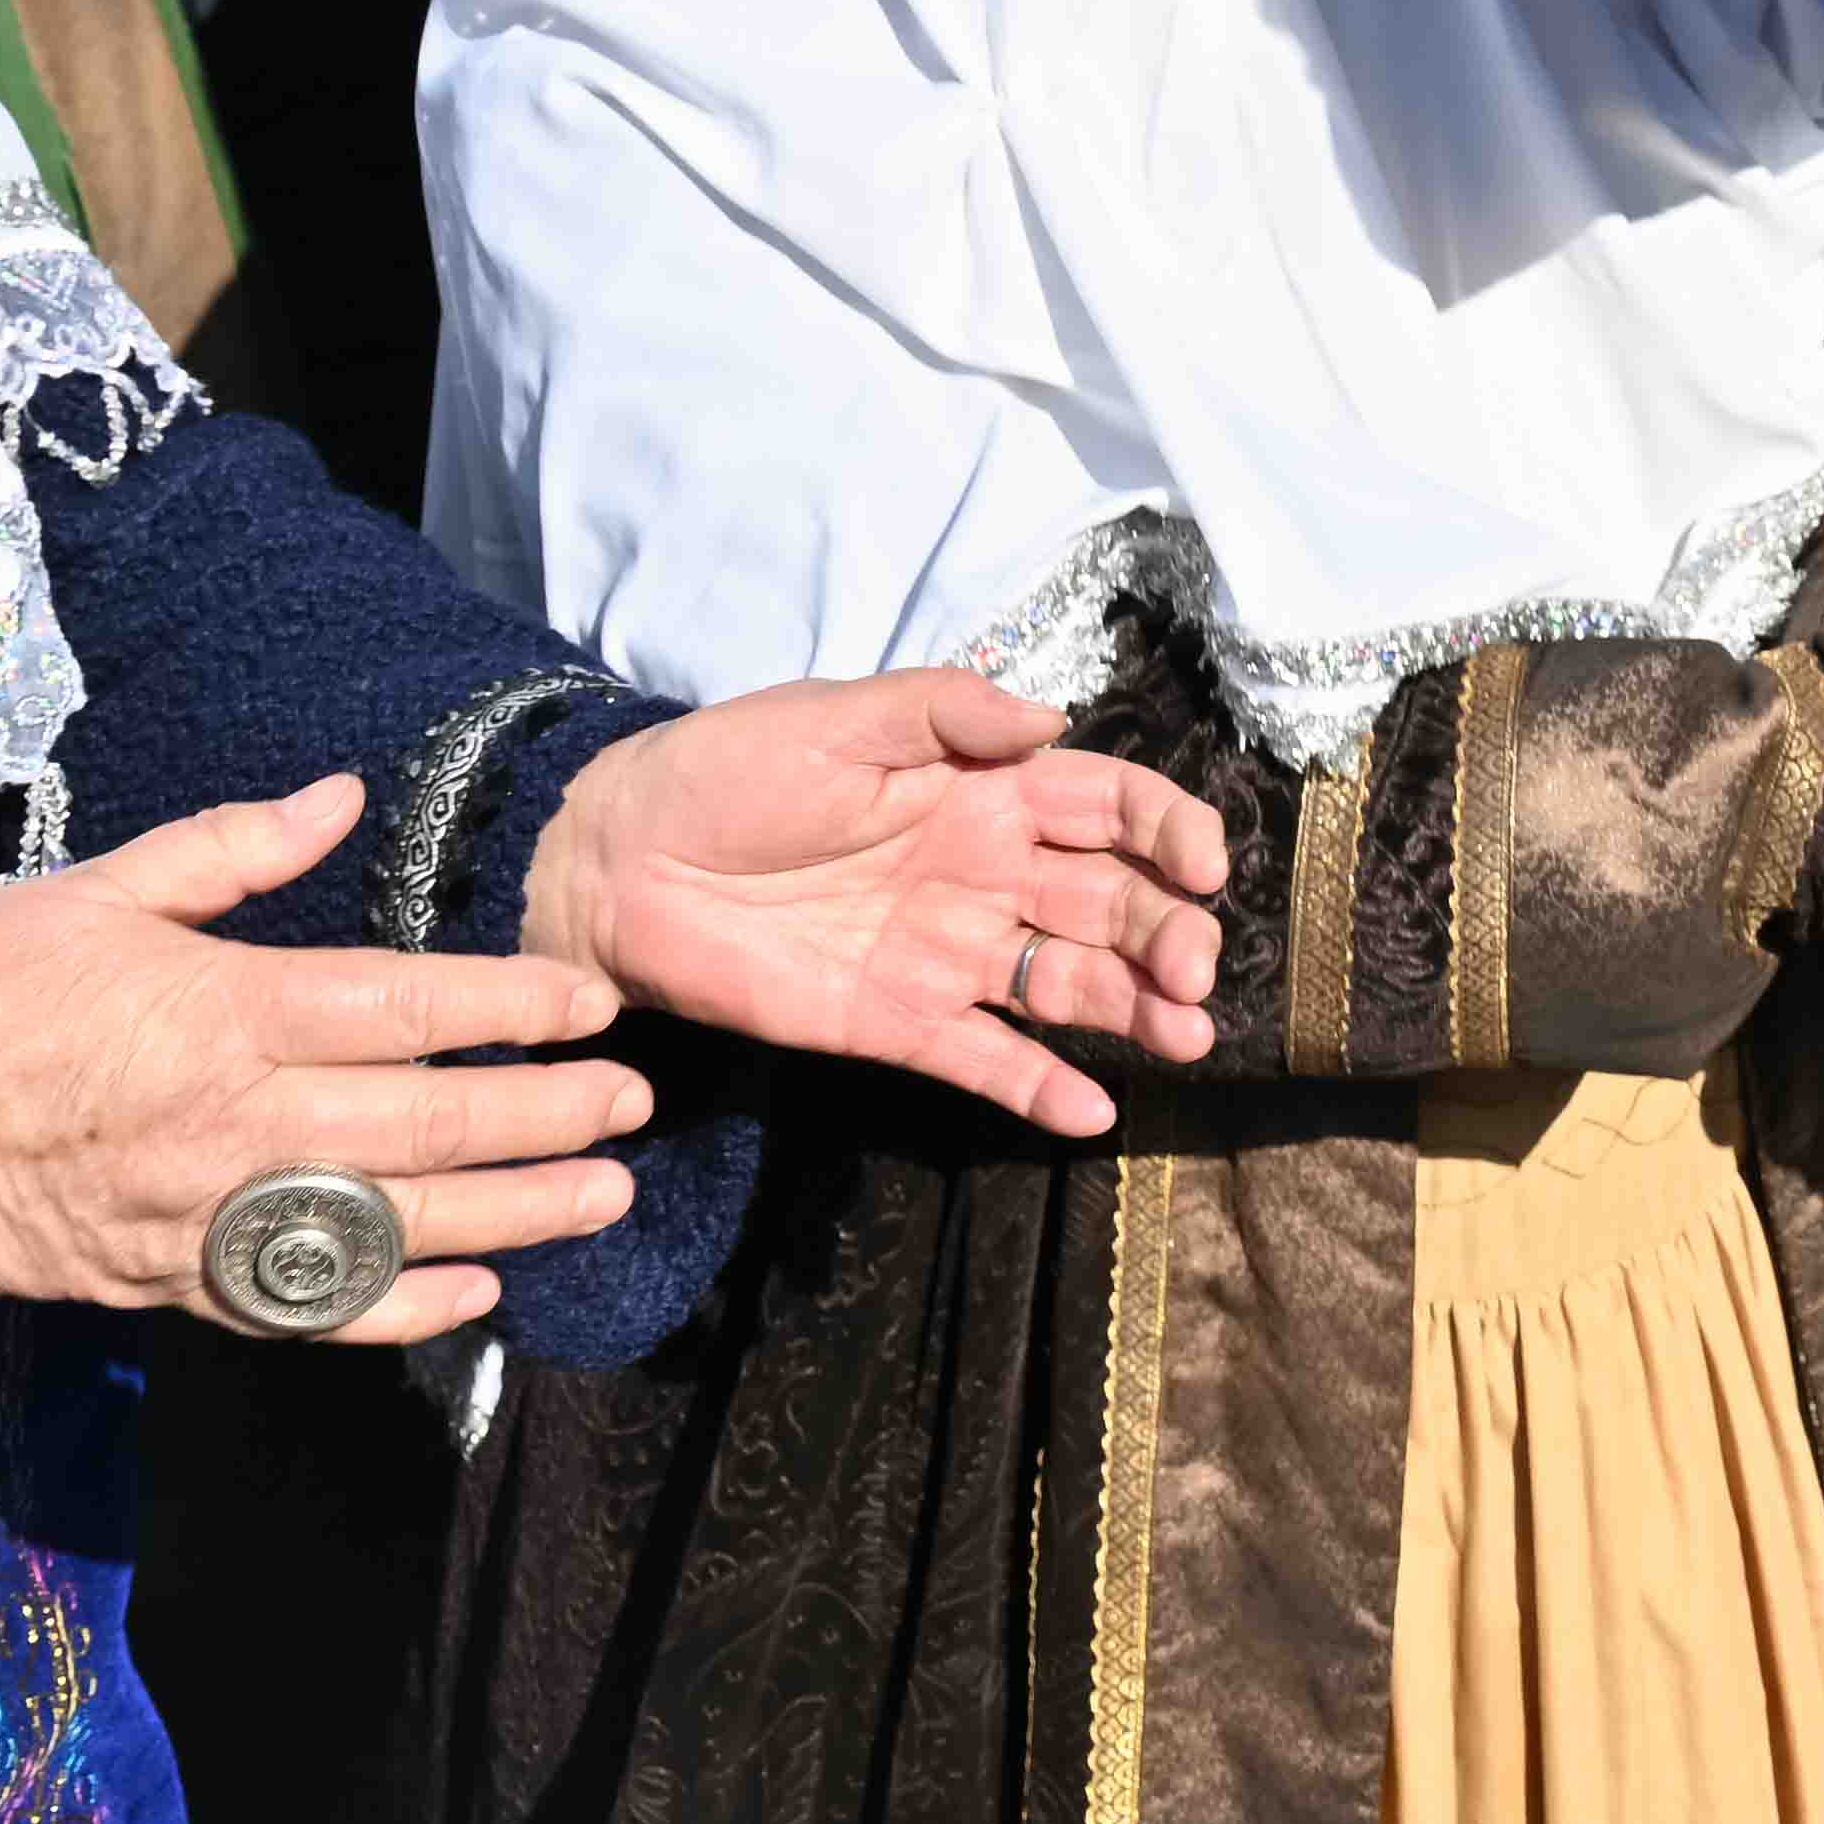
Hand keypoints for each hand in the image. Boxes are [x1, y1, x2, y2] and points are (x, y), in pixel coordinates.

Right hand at [0, 774, 648, 1344]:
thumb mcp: (87, 888)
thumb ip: (225, 851)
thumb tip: (337, 794)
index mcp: (221, 1014)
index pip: (407, 1010)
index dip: (513, 1007)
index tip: (594, 1003)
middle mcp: (231, 1127)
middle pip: (427, 1127)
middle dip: (546, 1119)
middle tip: (636, 1108)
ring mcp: (204, 1219)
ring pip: (392, 1227)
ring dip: (513, 1219)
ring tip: (604, 1202)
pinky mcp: (168, 1286)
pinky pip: (306, 1308)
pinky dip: (400, 1308)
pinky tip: (478, 1296)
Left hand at [517, 662, 1230, 1139]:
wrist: (617, 864)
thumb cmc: (725, 770)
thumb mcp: (835, 718)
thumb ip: (943, 711)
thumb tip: (1052, 719)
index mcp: (980, 790)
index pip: (1106, 807)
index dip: (1168, 832)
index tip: (1207, 865)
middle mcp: (984, 873)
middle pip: (1106, 904)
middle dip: (1166, 933)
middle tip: (1194, 972)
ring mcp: (946, 954)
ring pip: (1066, 985)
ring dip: (1132, 1010)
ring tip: (1185, 1040)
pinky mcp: (897, 1024)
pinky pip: (984, 1060)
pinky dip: (1041, 1087)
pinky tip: (1094, 1111)